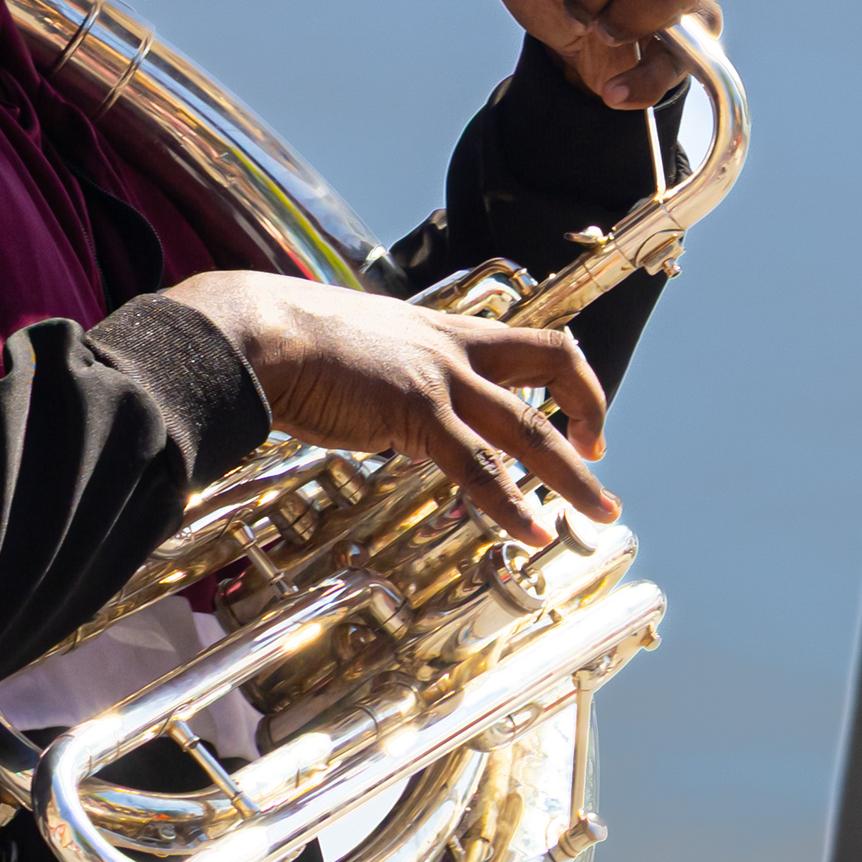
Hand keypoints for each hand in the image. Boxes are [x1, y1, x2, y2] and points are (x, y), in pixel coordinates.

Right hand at [169, 271, 615, 542]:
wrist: (260, 332)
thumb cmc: (296, 342)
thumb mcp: (367, 350)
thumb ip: (398, 379)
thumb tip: (400, 414)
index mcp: (446, 329)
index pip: (532, 342)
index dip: (567, 377)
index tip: (575, 417)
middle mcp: (454, 348)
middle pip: (551, 366)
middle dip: (589, 412)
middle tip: (601, 457)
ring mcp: (439, 379)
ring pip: (527, 429)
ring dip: (571, 476)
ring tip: (602, 513)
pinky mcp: (415, 413)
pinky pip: (477, 467)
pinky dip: (510, 504)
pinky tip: (532, 532)